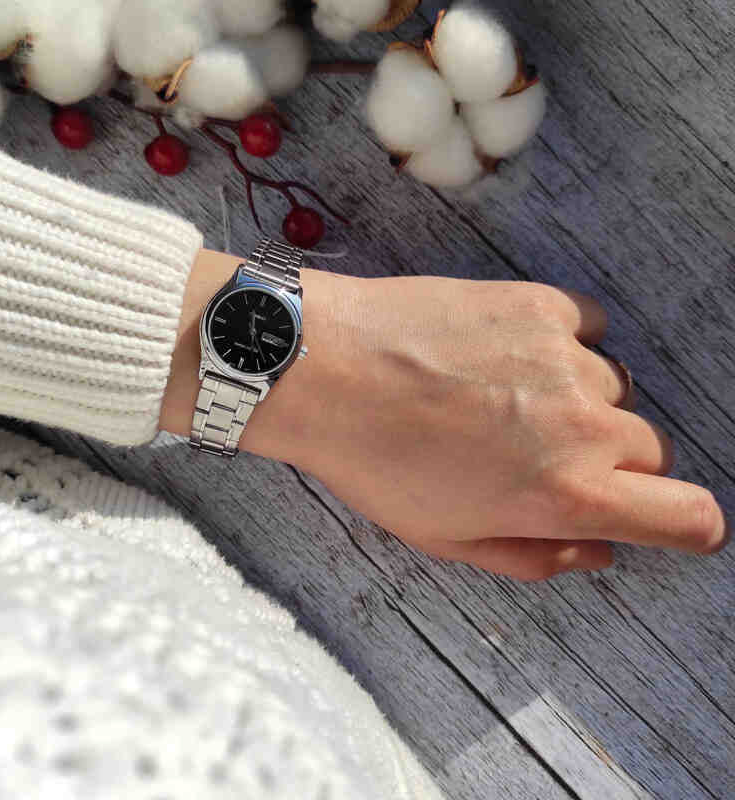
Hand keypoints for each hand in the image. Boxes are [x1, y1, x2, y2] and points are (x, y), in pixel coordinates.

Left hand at [162, 252, 729, 580]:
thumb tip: (595, 550)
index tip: (667, 520)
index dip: (686, 525)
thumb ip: (534, 557)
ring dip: (577, 402)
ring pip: (613, 389)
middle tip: (536, 457)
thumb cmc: (375, 462)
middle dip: (607, 464)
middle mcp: (584, 423)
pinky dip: (562, 347)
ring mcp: (567, 356)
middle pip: (648, 450)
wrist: (326, 369)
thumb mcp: (445, 538)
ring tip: (504, 399)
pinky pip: (588, 329)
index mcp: (566, 493)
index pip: (688, 516)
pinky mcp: (541, 304)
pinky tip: (508, 353)